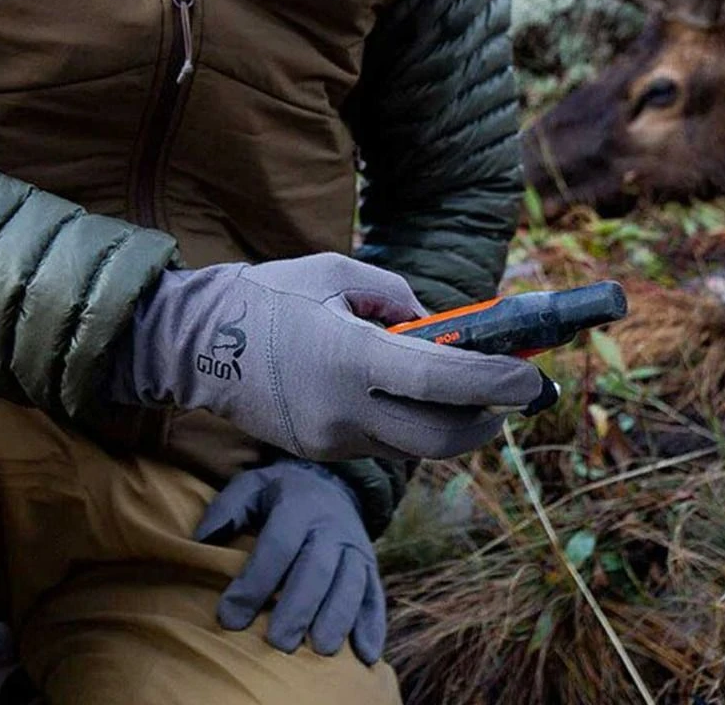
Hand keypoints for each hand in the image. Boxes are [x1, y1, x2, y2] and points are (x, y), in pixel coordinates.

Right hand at [108, 253, 545, 460]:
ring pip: (410, 447)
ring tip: (463, 386)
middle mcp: (343, 412)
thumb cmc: (269, 295)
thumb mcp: (337, 272)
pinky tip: (408, 392)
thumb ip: (396, 296)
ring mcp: (329, 440)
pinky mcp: (318, 451)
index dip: (494, 383)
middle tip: (509, 398)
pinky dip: (407, 421)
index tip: (532, 378)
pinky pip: (380, 443)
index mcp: (351, 359)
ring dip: (447, 422)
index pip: (441, 382)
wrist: (192, 343)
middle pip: (438, 440)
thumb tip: (435, 326)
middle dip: (484, 422)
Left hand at [195, 462, 385, 662]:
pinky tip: (365, 655)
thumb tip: (201, 541)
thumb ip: (227, 509)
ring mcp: (354, 548)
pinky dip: (373, 625)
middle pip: (317, 569)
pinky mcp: (370, 566)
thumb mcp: (252, 486)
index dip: (253, 583)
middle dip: (298, 608)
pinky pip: (375, 596)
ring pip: (350, 584)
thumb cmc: (281, 494)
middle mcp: (331, 527)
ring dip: (338, 617)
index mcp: (298, 507)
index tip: (229, 618)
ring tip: (321, 649)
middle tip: (278, 643)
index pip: (277, 547)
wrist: (333, 483)